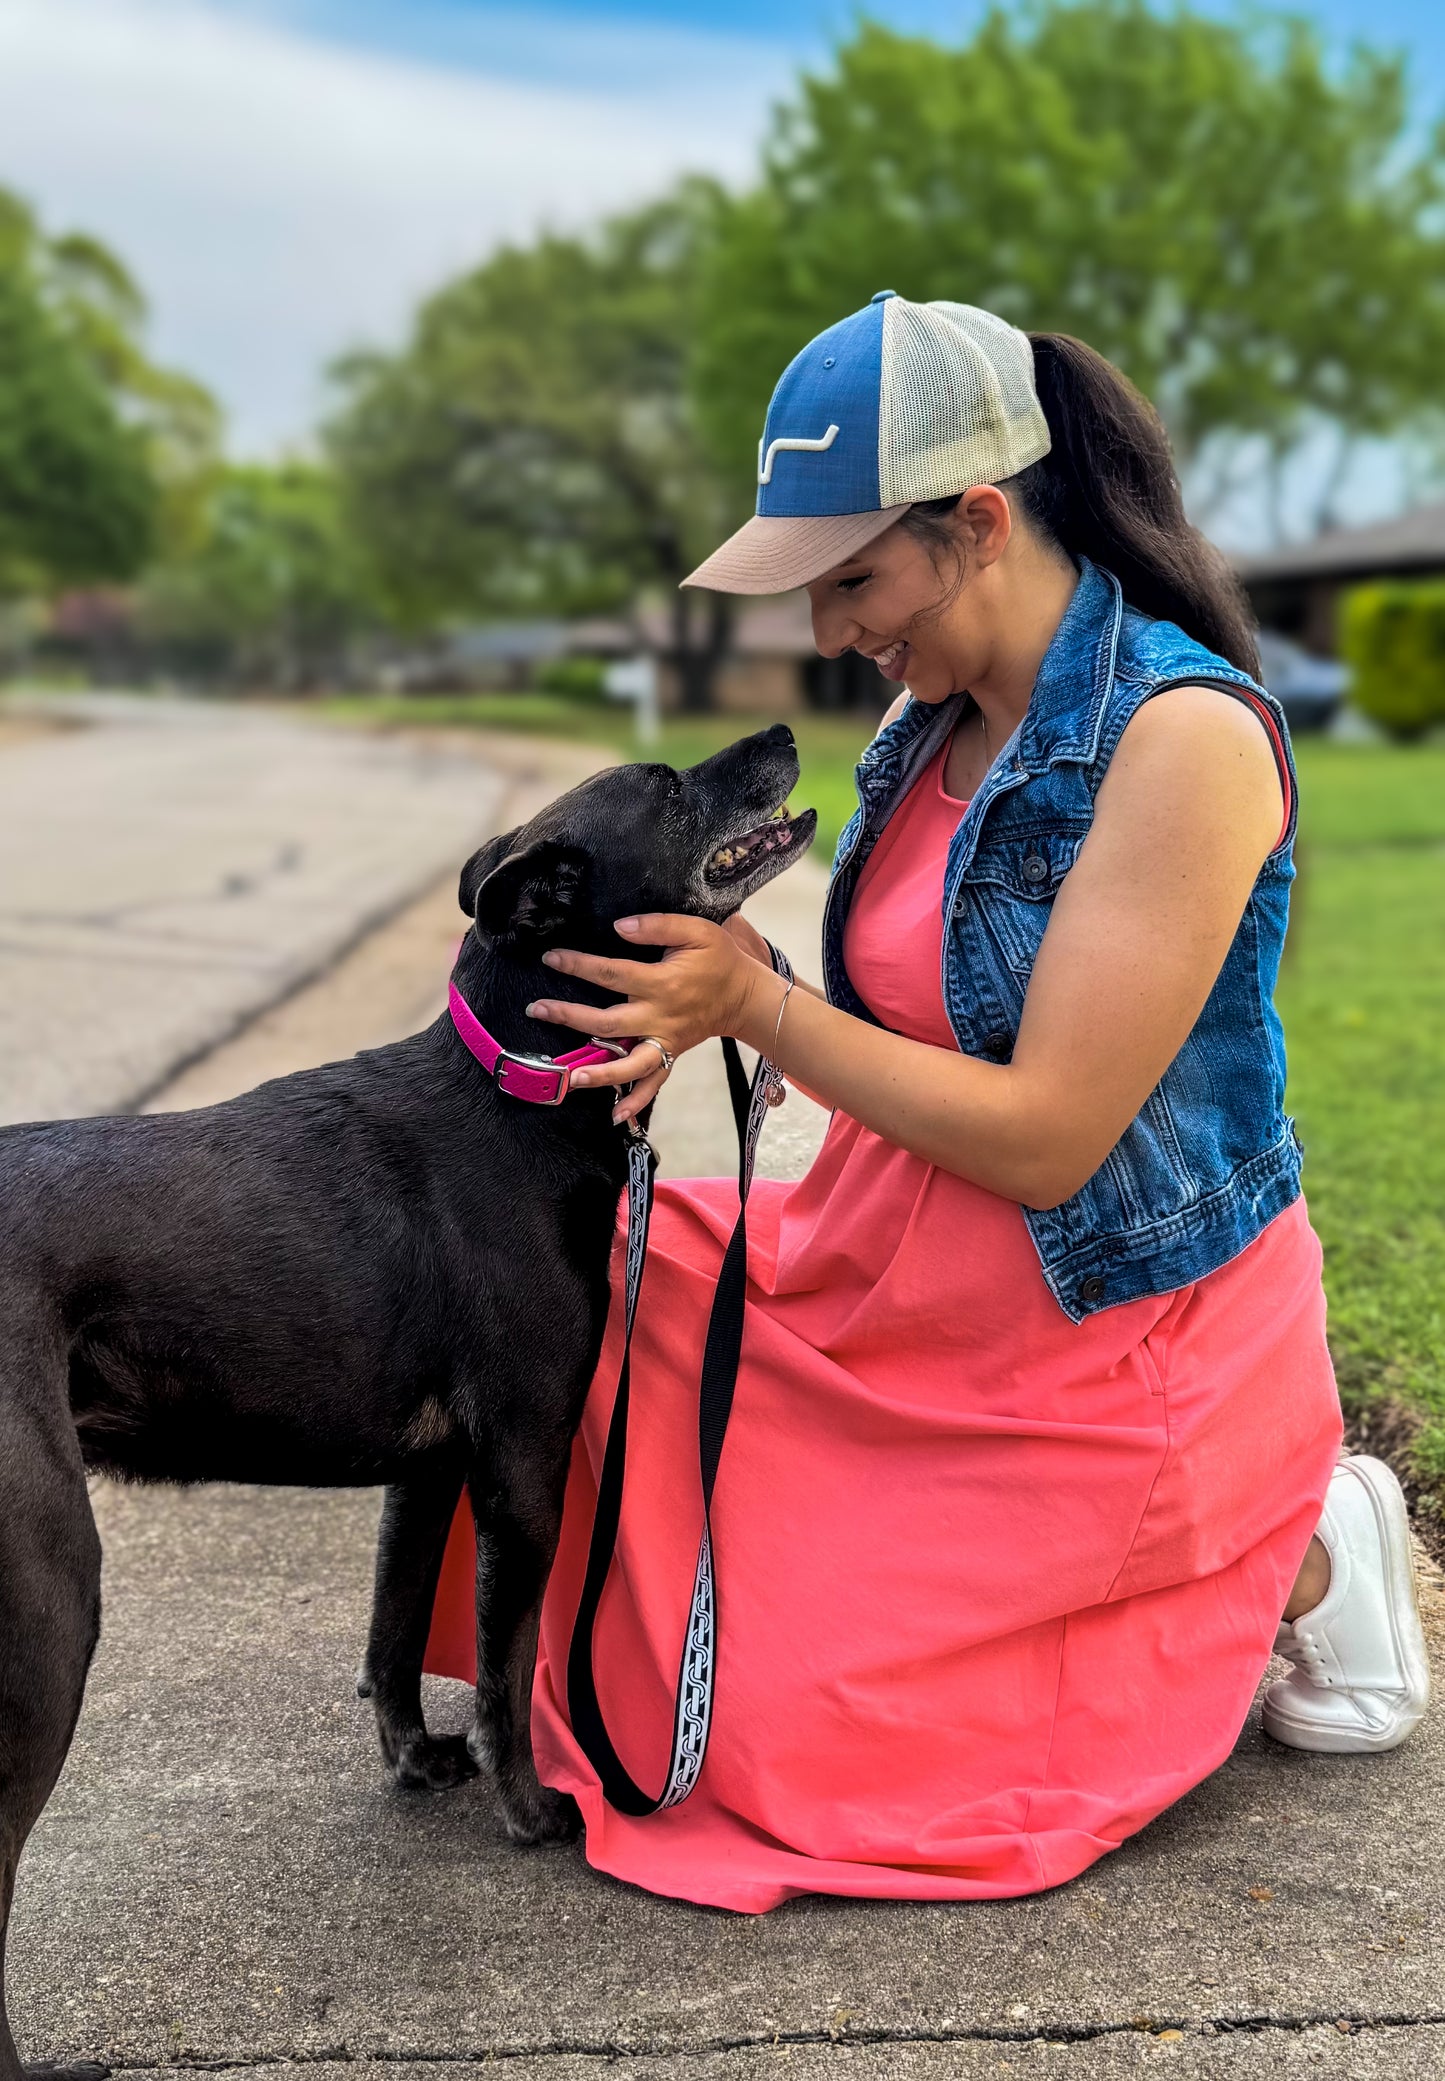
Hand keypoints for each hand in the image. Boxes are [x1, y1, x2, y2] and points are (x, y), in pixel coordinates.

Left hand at [526, 913, 778, 1122]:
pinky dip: (636, 1101)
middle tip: (537, 1009)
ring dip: (599, 1073)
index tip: (551, 958)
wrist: (745, 996)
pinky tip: (616, 1116)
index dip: (579, 965)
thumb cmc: (720, 959)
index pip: (612, 974)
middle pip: (609, 1023)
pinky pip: (654, 1083)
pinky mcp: (671, 1054)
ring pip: (629, 1063)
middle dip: (570, 1017)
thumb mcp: (697, 930)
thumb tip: (620, 927)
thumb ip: (658, 926)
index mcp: (662, 983)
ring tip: (570, 1078)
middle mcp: (660, 1017)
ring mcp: (665, 1041)